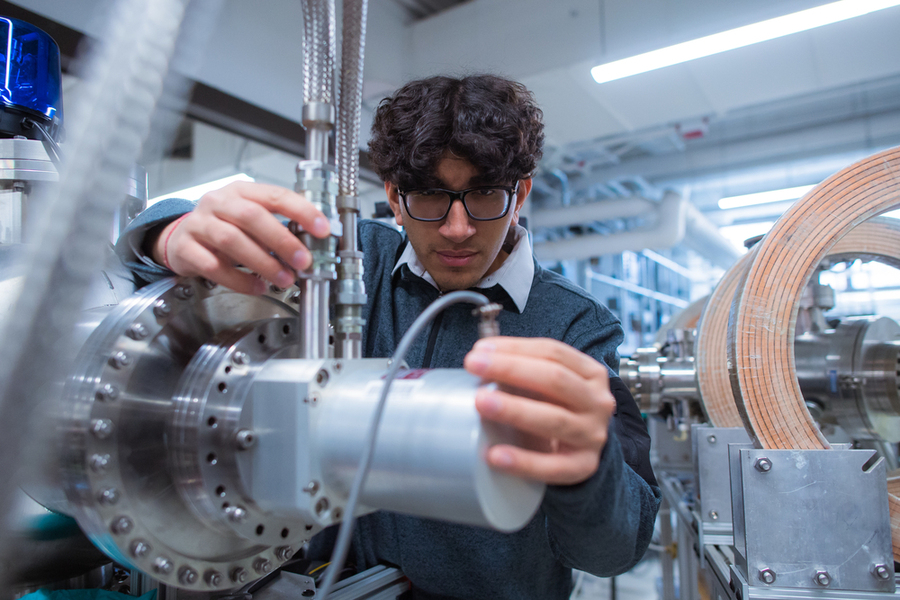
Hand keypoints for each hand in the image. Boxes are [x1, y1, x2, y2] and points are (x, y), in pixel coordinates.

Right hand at [152, 182, 330, 293]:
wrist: (178, 238)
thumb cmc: (222, 227)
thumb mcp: (248, 219)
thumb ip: (275, 226)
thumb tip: (310, 245)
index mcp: (241, 191)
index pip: (275, 195)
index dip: (301, 211)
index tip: (322, 229)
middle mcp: (218, 203)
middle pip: (252, 216)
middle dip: (282, 240)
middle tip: (303, 261)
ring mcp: (199, 224)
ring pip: (231, 240)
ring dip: (262, 262)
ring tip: (284, 279)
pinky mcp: (186, 248)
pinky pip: (213, 265)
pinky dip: (238, 279)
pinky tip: (257, 286)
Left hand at [463, 337, 614, 484]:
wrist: (582, 452)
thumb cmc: (559, 409)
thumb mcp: (551, 385)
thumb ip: (523, 369)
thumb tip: (480, 358)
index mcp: (591, 374)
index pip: (553, 352)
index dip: (516, 348)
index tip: (480, 350)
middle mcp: (597, 402)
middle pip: (554, 379)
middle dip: (510, 369)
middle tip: (473, 365)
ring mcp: (593, 435)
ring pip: (554, 420)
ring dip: (515, 409)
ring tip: (481, 402)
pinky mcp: (583, 467)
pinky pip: (552, 467)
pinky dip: (522, 461)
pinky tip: (495, 455)